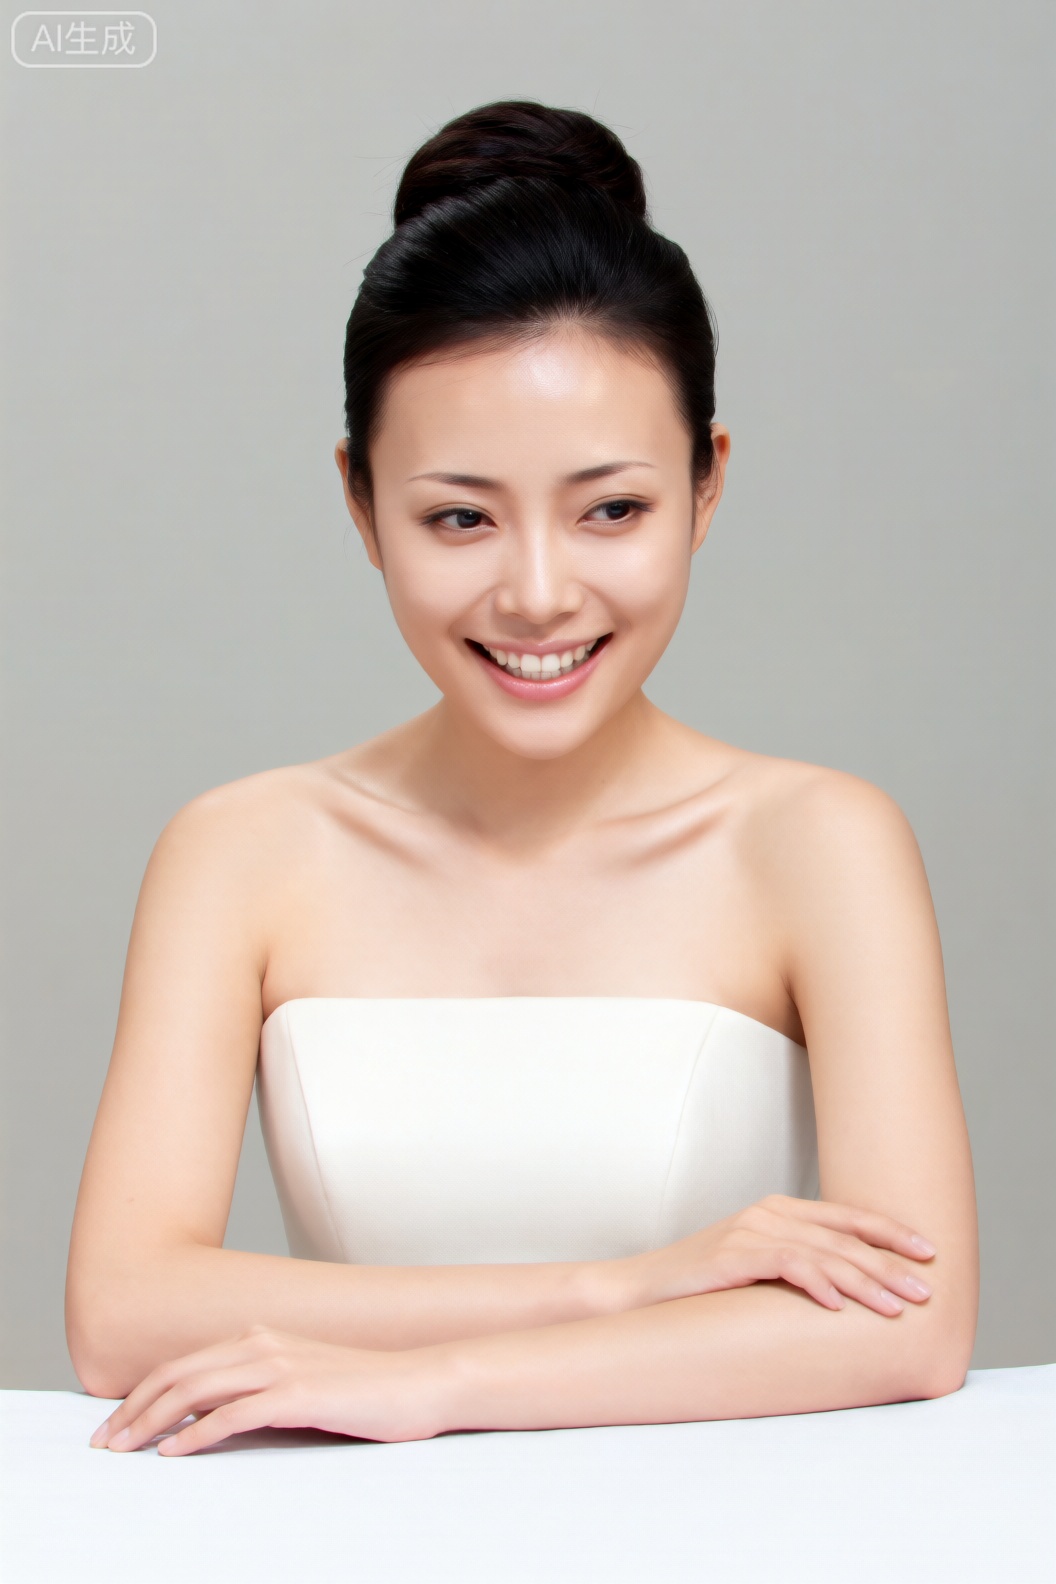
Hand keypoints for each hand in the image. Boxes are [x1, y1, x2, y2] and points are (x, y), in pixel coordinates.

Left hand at [88, 1326, 446, 1454]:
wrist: (420, 1382)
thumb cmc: (364, 1391)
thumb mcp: (303, 1383)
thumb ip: (260, 1391)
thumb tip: (212, 1419)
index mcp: (262, 1338)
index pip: (185, 1365)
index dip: (142, 1394)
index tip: (116, 1424)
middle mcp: (264, 1343)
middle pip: (179, 1374)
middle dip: (133, 1408)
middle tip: (104, 1443)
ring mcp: (281, 1366)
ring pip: (196, 1390)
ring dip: (152, 1421)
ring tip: (125, 1449)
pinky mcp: (298, 1394)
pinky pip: (232, 1415)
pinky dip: (196, 1435)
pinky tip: (174, 1454)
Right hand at [607, 1194, 935, 1316]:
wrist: (642, 1290)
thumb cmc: (703, 1286)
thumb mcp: (755, 1267)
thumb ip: (796, 1265)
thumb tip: (850, 1291)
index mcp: (779, 1210)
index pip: (847, 1216)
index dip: (891, 1231)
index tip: (928, 1252)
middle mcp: (769, 1213)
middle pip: (844, 1237)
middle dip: (890, 1264)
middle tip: (926, 1291)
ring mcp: (750, 1231)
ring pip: (824, 1253)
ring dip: (865, 1282)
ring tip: (896, 1308)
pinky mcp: (733, 1255)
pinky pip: (786, 1265)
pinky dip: (817, 1285)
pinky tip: (838, 1308)